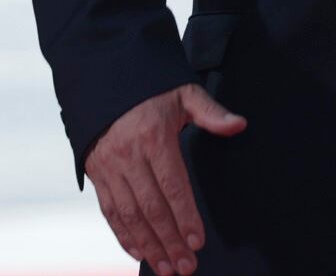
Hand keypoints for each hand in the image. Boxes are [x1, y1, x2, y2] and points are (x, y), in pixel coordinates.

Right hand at [84, 83, 247, 275]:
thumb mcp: (183, 92)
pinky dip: (123, 235)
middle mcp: (129, 155)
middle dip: (170, 241)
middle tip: (186, 266)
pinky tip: (140, 252)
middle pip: (151, 208)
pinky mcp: (97, 173)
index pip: (173, 185)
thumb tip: (238, 124)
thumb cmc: (150, 89)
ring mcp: (109, 166)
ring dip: (149, 245)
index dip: (186, 216)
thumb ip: (210, 112)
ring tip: (166, 268)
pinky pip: (110, 210)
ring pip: (129, 215)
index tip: (198, 241)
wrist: (103, 79)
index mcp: (154, 136)